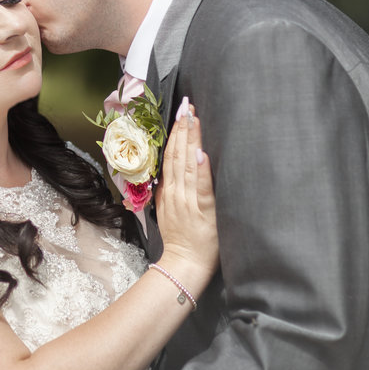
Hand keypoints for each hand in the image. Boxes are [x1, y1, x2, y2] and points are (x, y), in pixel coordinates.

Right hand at [154, 102, 217, 278]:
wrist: (184, 264)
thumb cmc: (180, 239)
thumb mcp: (165, 210)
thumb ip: (166, 189)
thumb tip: (166, 169)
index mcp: (168, 190)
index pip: (171, 155)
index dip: (175, 133)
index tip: (181, 112)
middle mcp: (176, 192)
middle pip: (178, 154)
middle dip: (183, 128)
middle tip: (187, 105)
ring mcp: (188, 200)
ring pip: (187, 164)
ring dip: (190, 140)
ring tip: (193, 118)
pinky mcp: (203, 211)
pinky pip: (201, 187)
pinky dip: (200, 169)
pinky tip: (201, 152)